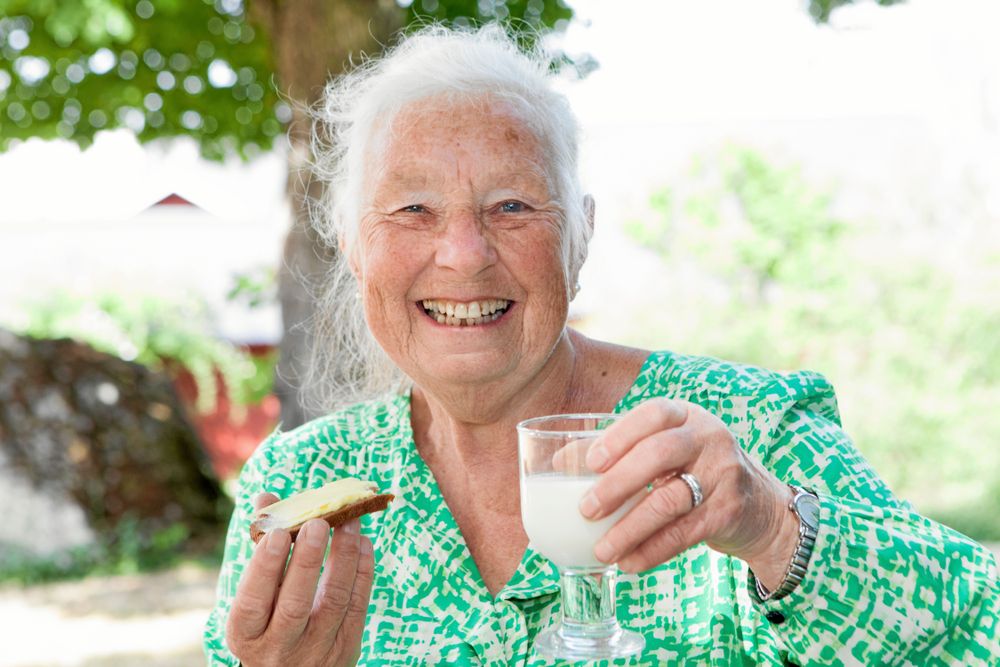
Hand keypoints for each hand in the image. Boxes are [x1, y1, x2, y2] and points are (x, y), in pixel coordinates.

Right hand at [225, 493, 374, 666]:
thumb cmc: (269, 619)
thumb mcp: (256, 594)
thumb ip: (263, 548)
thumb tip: (266, 498)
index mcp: (246, 633)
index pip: (252, 601)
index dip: (265, 567)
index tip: (279, 533)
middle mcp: (279, 647)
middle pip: (295, 604)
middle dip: (308, 561)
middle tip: (318, 522)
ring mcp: (315, 650)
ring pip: (333, 602)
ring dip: (343, 557)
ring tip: (349, 522)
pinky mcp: (346, 649)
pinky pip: (358, 606)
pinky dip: (363, 571)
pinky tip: (363, 543)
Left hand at [580, 398, 799, 587]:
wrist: (761, 505)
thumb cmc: (694, 471)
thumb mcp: (667, 451)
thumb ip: (621, 451)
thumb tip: (560, 463)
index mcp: (686, 415)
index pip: (652, 414)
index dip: (619, 435)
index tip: (590, 462)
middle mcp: (708, 437)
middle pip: (659, 453)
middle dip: (618, 483)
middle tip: (586, 509)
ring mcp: (724, 473)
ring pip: (670, 500)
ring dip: (630, 528)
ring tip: (602, 550)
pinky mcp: (730, 511)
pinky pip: (684, 533)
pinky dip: (652, 550)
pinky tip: (629, 562)